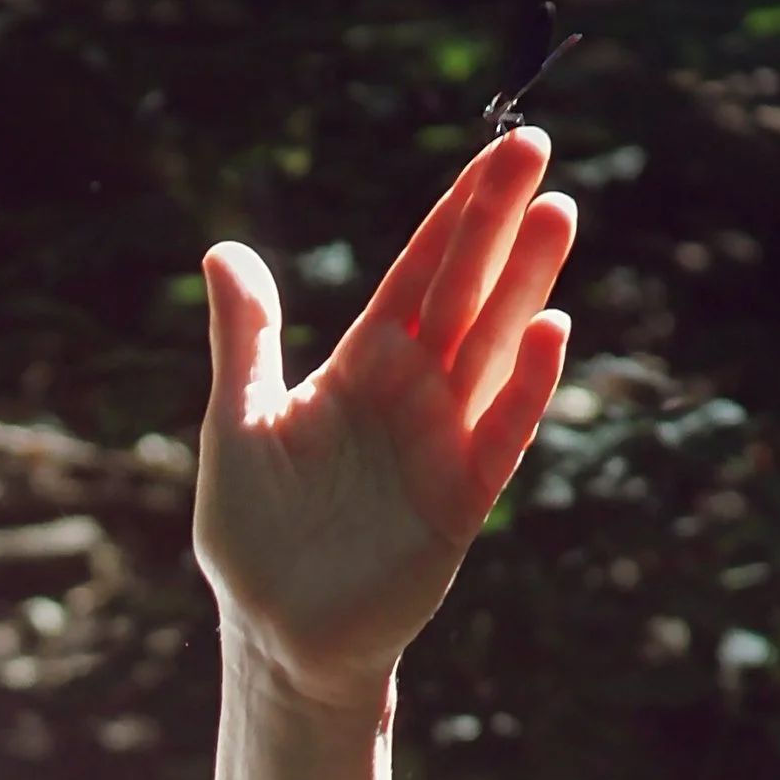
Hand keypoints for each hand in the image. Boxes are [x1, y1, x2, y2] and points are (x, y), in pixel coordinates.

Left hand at [193, 129, 575, 711]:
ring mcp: (442, 443)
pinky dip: (527, 386)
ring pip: (493, 348)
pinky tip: (551, 331)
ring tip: (556, 215)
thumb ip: (243, 341)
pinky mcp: (460, 500)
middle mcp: (411, 394)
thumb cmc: (252, 536)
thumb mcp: (234, 426)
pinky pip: (500, 433)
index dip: (456, 212)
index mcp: (361, 367)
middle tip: (536, 145)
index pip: (418, 272)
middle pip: (465, 291)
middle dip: (498, 222)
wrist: (277, 634)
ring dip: (525, 285)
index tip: (499, 146)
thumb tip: (223, 249)